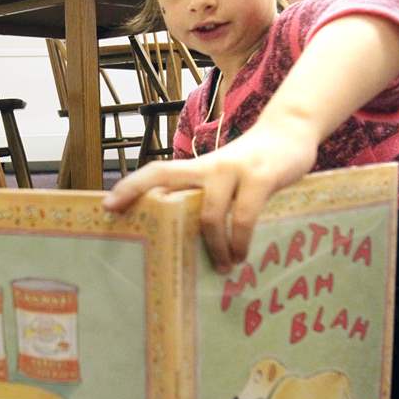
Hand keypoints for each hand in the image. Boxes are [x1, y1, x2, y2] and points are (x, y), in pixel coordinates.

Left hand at [103, 119, 317, 272]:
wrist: (291, 131)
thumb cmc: (254, 163)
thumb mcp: (226, 176)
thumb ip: (208, 196)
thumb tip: (187, 238)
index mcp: (198, 167)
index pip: (156, 171)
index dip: (130, 187)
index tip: (107, 206)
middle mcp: (209, 166)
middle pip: (167, 181)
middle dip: (154, 213)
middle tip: (152, 250)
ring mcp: (233, 170)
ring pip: (209, 214)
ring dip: (214, 247)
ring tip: (223, 267)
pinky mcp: (260, 177)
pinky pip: (243, 217)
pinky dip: (240, 241)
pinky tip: (241, 255)